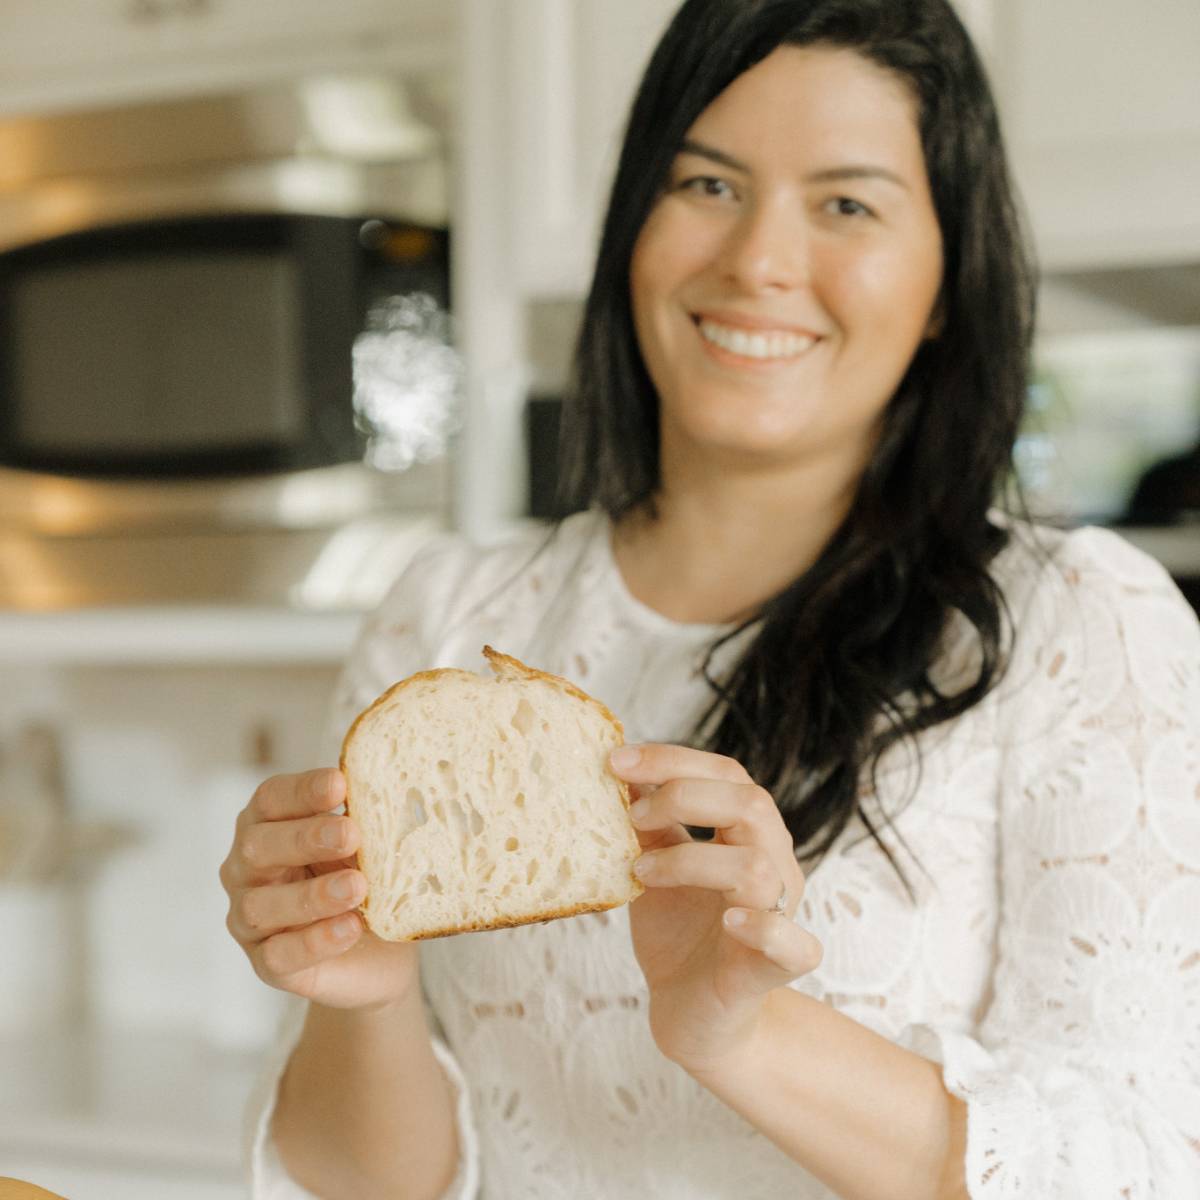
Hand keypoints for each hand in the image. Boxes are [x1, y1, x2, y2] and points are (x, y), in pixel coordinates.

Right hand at [219, 767, 418, 1010]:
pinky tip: (350, 928)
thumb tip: (389, 794)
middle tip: (351, 834)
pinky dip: (315, 941)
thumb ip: (366, 822)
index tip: (340, 783)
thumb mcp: (368, 845)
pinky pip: (278, 955)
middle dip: (305, 838)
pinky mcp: (267, 964)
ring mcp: (250, 919)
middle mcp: (247, 868)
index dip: (302, 790)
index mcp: (268, 825)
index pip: (271, 799)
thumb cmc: (364, 879)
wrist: (379, 952)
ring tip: (357, 888)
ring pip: (261, 905)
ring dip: (312, 895)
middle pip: (258, 846)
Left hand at [611, 744, 822, 1075]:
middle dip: (684, 795)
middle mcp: (772, 864)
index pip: (725, 773)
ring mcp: (780, 914)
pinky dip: (763, 928)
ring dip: (692, 861)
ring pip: (759, 867)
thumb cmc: (679, 933)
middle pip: (751, 803)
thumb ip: (648, 823)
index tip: (617, 760)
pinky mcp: (775, 969)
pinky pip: (794, 944)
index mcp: (747, 833)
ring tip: (642, 873)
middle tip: (631, 815)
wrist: (692, 1015)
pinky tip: (728, 920)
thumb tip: (619, 770)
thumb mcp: (654, 867)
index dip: (673, 760)